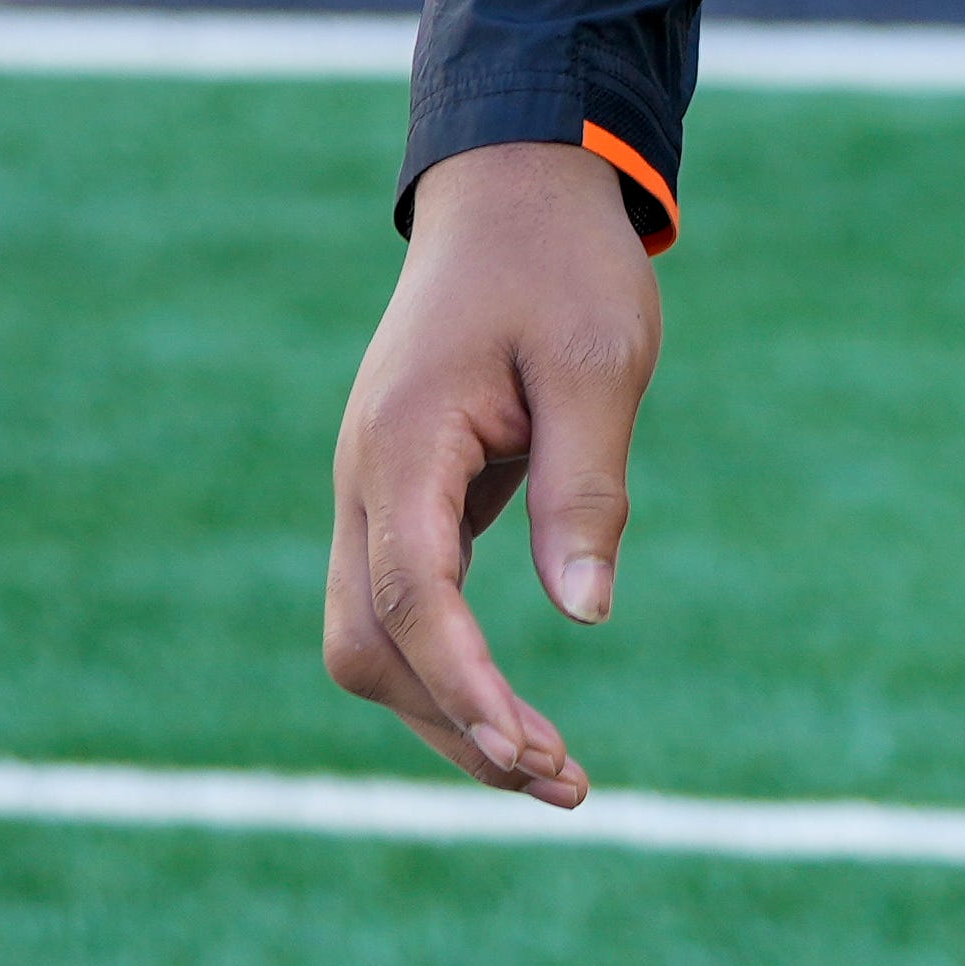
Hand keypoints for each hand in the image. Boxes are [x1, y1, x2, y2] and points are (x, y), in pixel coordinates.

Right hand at [321, 140, 658, 806]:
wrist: (514, 186)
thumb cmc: (562, 263)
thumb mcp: (597, 363)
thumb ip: (585, 488)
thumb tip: (583, 616)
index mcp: (403, 441)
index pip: (412, 596)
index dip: (466, 686)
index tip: (532, 754)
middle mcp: (366, 478)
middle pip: (370, 644)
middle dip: (455, 725)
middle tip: (564, 779)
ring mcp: (375, 491)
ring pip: (376, 639)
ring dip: (451, 712)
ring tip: (552, 770)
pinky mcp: (404, 498)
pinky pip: (404, 608)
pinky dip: (452, 670)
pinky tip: (515, 710)